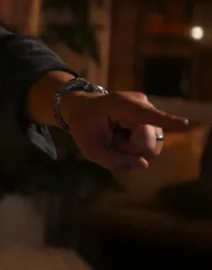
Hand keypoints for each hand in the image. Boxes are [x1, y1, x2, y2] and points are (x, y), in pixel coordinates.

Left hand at [60, 90, 188, 170]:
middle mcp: (141, 104)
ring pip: (151, 147)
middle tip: (112, 139)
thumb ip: (112, 160)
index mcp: (121, 105)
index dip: (166, 121)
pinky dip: (136, 146)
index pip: (146, 116)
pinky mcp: (153, 118)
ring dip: (132, 149)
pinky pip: (151, 144)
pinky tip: (123, 136)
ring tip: (116, 136)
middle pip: (148, 145)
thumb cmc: (84, 126)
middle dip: (130, 150)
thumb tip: (144, 165)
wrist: (84, 108)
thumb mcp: (89, 148)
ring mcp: (150, 110)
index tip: (184, 124)